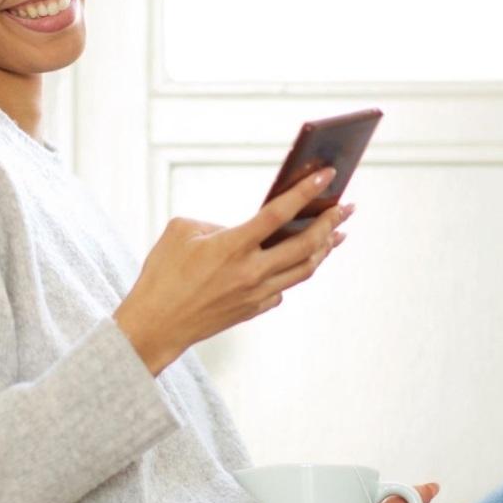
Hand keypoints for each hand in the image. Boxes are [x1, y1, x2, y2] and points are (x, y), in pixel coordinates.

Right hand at [114, 167, 353, 374]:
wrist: (155, 325)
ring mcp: (256, 293)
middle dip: (330, 222)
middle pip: (305, 244)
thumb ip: (216, 226)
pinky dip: (294, 272)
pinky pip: (284, 288)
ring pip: (304, 269)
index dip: (305, 192)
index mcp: (232, 246)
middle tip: (347, 208)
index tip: (327, 177)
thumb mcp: (180, 233)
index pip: (279, 213)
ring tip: (337, 234)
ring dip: (324, 249)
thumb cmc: (161, 275)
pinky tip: (297, 263)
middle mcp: (251, 271)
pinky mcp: (253, 309)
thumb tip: (240, 231)